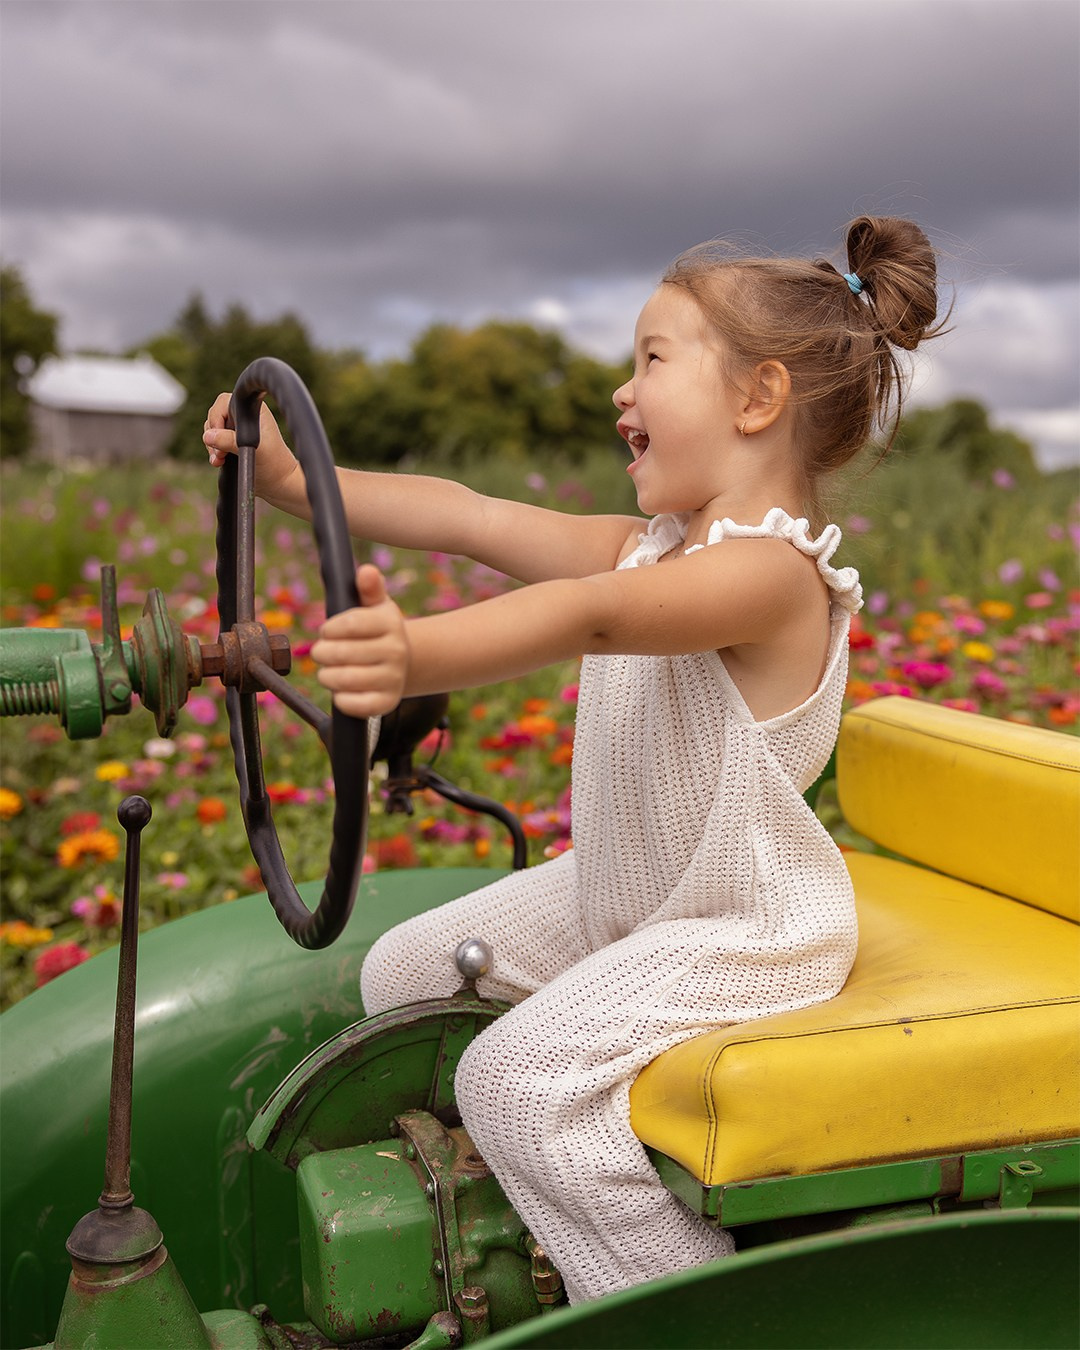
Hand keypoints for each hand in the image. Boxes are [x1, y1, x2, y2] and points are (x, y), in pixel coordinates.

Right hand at [202, 393, 302, 503]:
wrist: (278, 483)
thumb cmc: (273, 465)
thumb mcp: (252, 450)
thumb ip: (229, 441)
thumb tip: (208, 436)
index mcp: (254, 410)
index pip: (224, 402)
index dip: (217, 418)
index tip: (219, 436)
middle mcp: (244, 417)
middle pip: (215, 416)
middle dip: (213, 435)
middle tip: (220, 453)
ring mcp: (237, 429)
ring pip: (212, 430)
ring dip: (212, 446)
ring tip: (220, 460)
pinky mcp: (233, 442)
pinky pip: (214, 441)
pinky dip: (213, 451)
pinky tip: (219, 462)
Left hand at [311, 565, 408, 717]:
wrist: (403, 664)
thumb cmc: (379, 631)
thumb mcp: (375, 606)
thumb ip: (368, 587)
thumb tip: (366, 572)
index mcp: (390, 623)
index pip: (349, 624)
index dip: (329, 629)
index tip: (327, 631)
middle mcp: (397, 651)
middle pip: (341, 653)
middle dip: (322, 652)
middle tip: (322, 652)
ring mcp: (393, 678)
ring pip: (344, 679)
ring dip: (327, 675)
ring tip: (328, 671)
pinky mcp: (386, 703)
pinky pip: (353, 704)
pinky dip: (340, 698)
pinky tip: (342, 689)